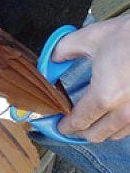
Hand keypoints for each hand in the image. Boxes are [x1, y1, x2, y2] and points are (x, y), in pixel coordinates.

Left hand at [52, 14, 129, 142]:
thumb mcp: (91, 37)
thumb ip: (63, 51)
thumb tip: (50, 62)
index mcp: (105, 96)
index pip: (79, 122)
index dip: (65, 127)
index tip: (59, 126)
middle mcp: (126, 111)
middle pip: (96, 135)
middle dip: (80, 131)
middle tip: (72, 124)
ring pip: (116, 134)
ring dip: (101, 130)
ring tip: (92, 120)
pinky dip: (119, 125)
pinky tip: (113, 114)